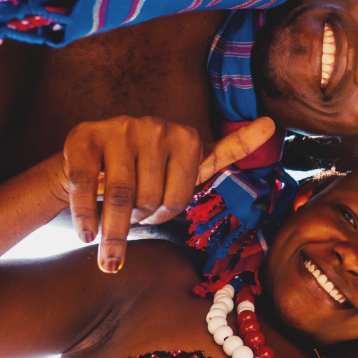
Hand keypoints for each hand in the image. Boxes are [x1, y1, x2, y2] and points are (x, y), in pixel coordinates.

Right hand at [61, 116, 275, 271]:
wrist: (85, 165)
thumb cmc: (144, 172)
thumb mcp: (189, 164)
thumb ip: (228, 152)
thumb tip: (272, 124)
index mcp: (186, 136)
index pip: (181, 198)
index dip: (165, 214)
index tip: (157, 211)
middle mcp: (155, 126)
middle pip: (152, 200)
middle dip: (141, 218)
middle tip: (132, 213)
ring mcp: (119, 129)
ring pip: (121, 198)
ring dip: (114, 227)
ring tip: (109, 233)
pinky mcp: (84, 138)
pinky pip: (87, 189)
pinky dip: (87, 219)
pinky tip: (87, 233)